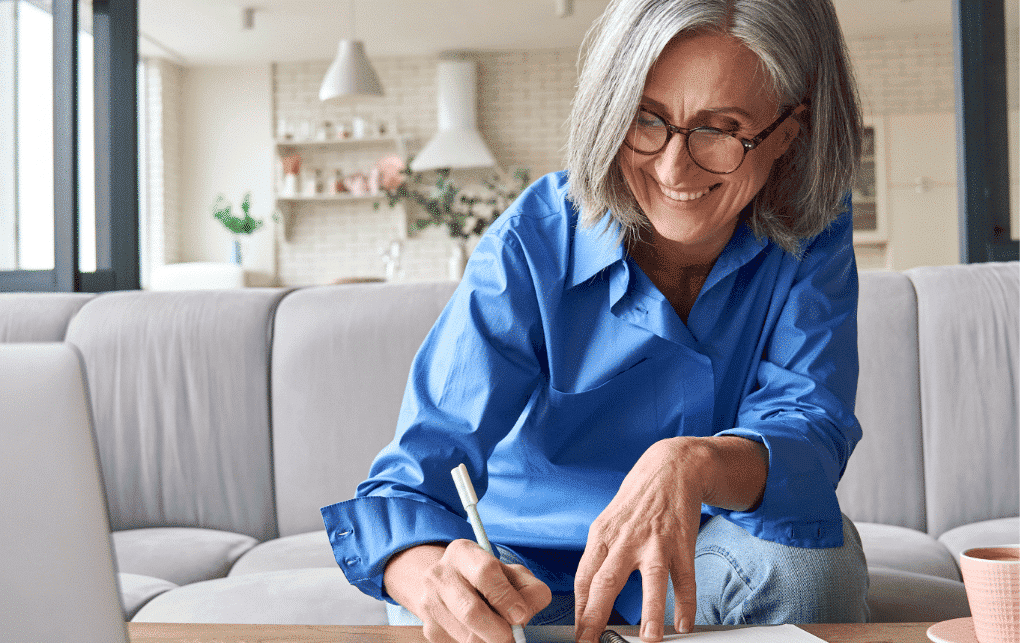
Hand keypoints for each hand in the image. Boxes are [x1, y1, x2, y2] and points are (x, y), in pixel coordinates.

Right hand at [384, 540, 552, 642]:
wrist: (452, 587)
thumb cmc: (490, 580)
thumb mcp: (513, 574)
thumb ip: (529, 590)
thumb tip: (522, 614)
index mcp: (462, 552)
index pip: (484, 573)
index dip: (506, 597)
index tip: (520, 615)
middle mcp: (440, 575)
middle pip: (470, 611)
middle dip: (497, 630)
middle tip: (511, 636)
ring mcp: (429, 602)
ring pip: (465, 635)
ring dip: (488, 639)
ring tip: (497, 631)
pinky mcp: (429, 628)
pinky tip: (480, 632)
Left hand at [574, 437, 707, 642]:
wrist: (669, 468)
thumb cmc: (635, 501)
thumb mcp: (607, 523)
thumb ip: (599, 557)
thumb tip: (586, 595)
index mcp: (601, 536)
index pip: (584, 578)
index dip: (580, 609)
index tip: (580, 634)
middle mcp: (625, 539)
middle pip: (606, 581)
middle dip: (597, 616)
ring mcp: (655, 541)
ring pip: (651, 580)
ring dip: (650, 612)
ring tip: (649, 639)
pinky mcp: (681, 543)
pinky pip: (684, 577)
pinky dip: (685, 603)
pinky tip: (683, 623)